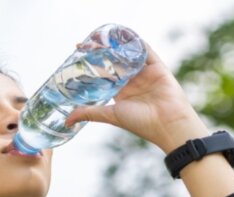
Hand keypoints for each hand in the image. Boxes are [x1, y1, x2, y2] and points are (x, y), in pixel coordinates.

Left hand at [63, 43, 209, 153]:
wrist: (167, 124)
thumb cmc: (140, 123)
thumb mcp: (110, 115)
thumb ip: (89, 113)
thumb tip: (67, 120)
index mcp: (122, 93)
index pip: (104, 74)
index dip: (92, 64)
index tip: (78, 53)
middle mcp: (133, 82)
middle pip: (115, 62)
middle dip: (101, 52)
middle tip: (86, 43)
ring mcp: (145, 74)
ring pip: (128, 54)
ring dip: (116, 45)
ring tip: (102, 36)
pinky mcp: (157, 67)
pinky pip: (146, 50)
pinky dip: (135, 41)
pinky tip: (123, 35)